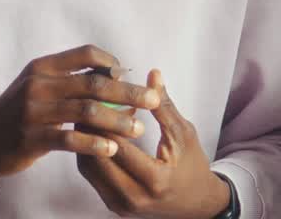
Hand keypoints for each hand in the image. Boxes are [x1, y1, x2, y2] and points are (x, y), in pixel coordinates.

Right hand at [0, 44, 161, 177]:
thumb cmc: (20, 110)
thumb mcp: (40, 85)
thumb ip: (71, 77)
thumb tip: (116, 72)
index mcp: (43, 66)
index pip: (86, 54)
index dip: (112, 62)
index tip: (130, 74)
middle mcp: (38, 84)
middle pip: (94, 83)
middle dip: (128, 92)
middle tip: (153, 100)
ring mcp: (33, 111)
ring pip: (86, 112)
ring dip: (117, 121)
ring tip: (139, 129)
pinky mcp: (30, 138)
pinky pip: (69, 139)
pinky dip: (94, 143)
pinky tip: (112, 149)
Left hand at [77, 70, 231, 218]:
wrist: (196, 203)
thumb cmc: (193, 165)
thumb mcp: (183, 133)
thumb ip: (164, 106)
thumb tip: (152, 74)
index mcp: (155, 179)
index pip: (119, 146)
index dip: (106, 120)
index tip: (99, 96)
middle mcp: (134, 197)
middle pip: (97, 159)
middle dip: (89, 128)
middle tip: (85, 102)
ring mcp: (121, 205)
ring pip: (88, 168)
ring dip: (85, 140)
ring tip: (87, 114)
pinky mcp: (113, 206)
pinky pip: (91, 176)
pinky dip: (89, 153)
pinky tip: (93, 133)